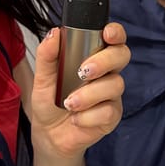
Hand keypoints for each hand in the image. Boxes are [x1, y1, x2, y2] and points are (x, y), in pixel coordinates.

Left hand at [30, 22, 128, 158]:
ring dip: (89, 94)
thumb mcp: (43, 77)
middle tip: (83, 72)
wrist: (48, 133)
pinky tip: (76, 119)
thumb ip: (47, 55)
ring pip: (115, 85)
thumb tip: (54, 33)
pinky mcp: (113, 115)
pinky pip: (109, 111)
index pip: (113, 38)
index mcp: (94, 56)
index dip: (116, 32)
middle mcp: (107, 72)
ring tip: (69, 104)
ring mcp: (112, 94)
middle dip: (104, 61)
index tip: (107, 33)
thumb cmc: (50, 100)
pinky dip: (89, 116)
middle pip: (122, 55)